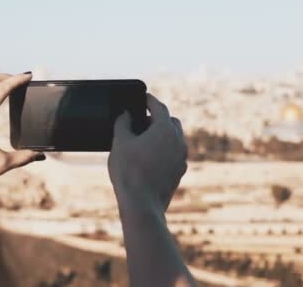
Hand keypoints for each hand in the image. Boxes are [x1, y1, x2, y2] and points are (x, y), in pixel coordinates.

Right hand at [108, 94, 187, 213]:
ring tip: (144, 139)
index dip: (149, 100)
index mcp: (165, 129)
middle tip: (141, 120)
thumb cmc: (129, 171)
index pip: (159, 107)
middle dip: (158, 118)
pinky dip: (164, 150)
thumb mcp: (119, 143)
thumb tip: (125, 114)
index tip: (143, 97)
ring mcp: (182, 158)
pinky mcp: (180, 172)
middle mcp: (178, 141)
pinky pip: (174, 154)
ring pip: (174, 139)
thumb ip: (122, 123)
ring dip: (162, 135)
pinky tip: (149, 157)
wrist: (141, 204)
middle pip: (171, 122)